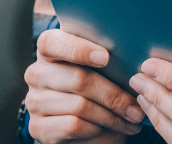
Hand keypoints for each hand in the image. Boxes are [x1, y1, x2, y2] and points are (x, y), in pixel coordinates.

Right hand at [23, 29, 145, 142]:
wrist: (82, 127)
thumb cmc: (96, 90)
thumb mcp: (100, 71)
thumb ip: (107, 60)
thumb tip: (136, 62)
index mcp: (49, 51)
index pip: (52, 43)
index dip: (78, 49)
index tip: (105, 57)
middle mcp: (36, 74)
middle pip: (78, 79)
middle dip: (114, 95)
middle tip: (136, 107)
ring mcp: (34, 101)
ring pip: (80, 106)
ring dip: (112, 116)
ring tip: (131, 120)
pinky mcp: (38, 127)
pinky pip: (74, 126)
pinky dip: (97, 129)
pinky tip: (108, 129)